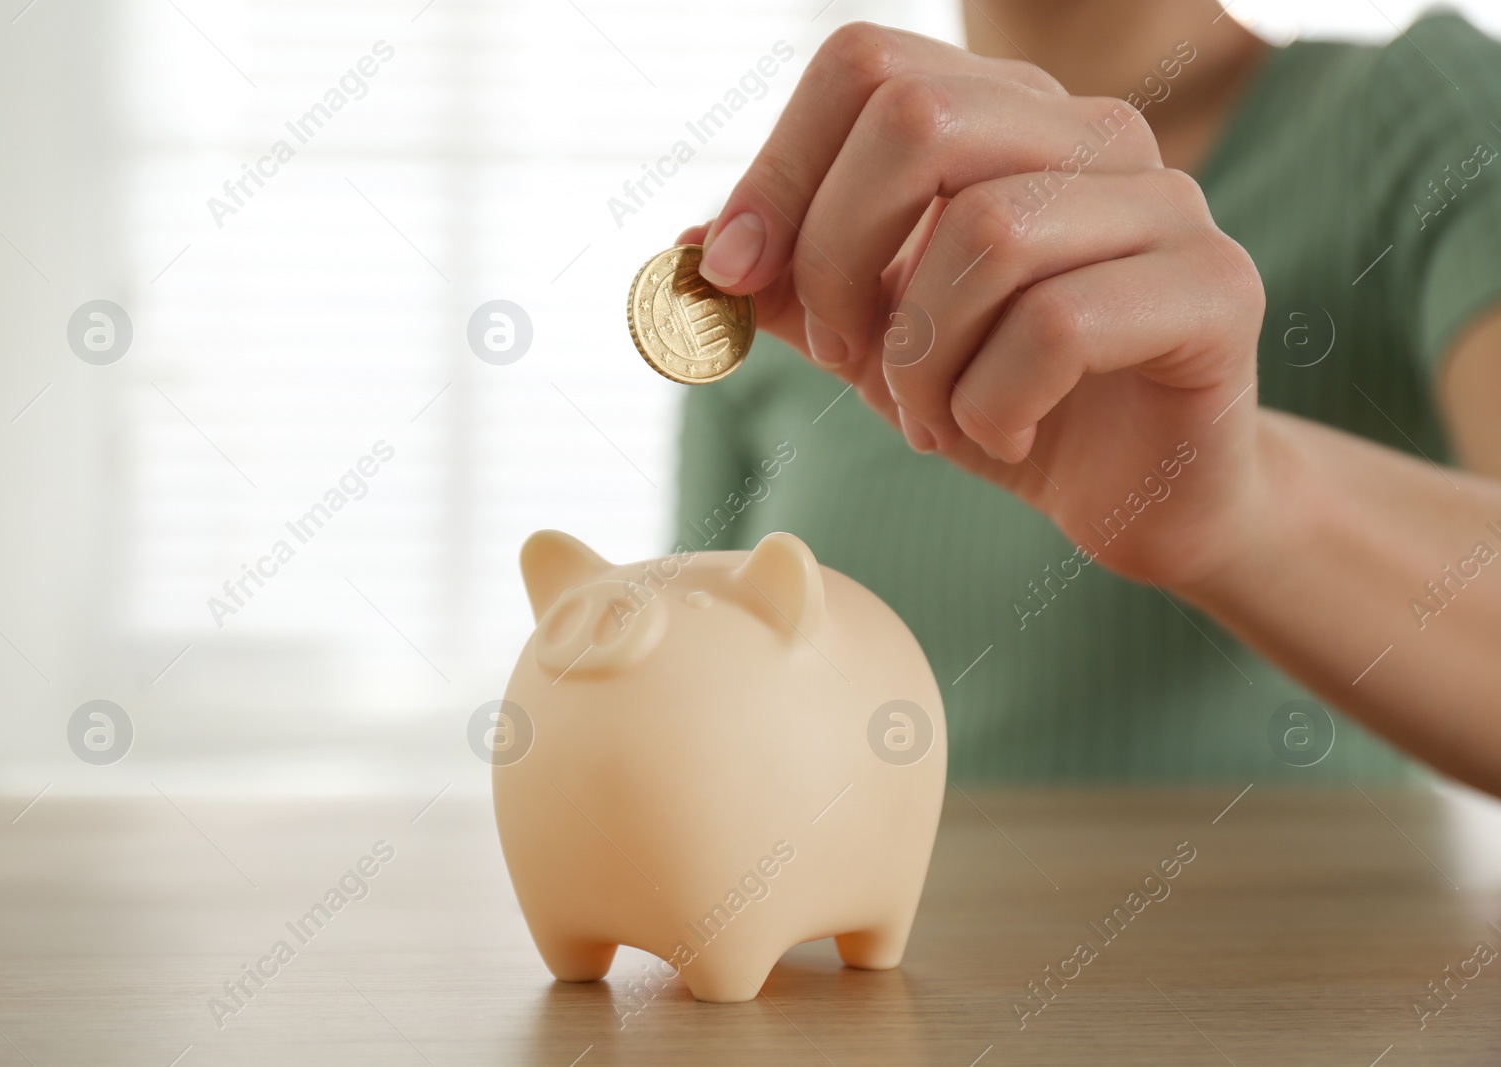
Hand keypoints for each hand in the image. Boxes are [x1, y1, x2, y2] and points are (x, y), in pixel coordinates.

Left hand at [679, 23, 1266, 588]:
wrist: (1143, 493)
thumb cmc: (1005, 398)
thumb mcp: (872, 343)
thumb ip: (790, 288)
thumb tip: (685, 246)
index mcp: (1005, 117)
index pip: (864, 64)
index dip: (778, 169)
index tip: (732, 272)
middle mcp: (1091, 132)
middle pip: (919, 120)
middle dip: (839, 260)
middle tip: (842, 358)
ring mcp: (1164, 203)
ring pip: (986, 234)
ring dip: (918, 363)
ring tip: (931, 420)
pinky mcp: (1215, 289)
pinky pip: (1058, 326)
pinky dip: (991, 405)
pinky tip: (1002, 435)